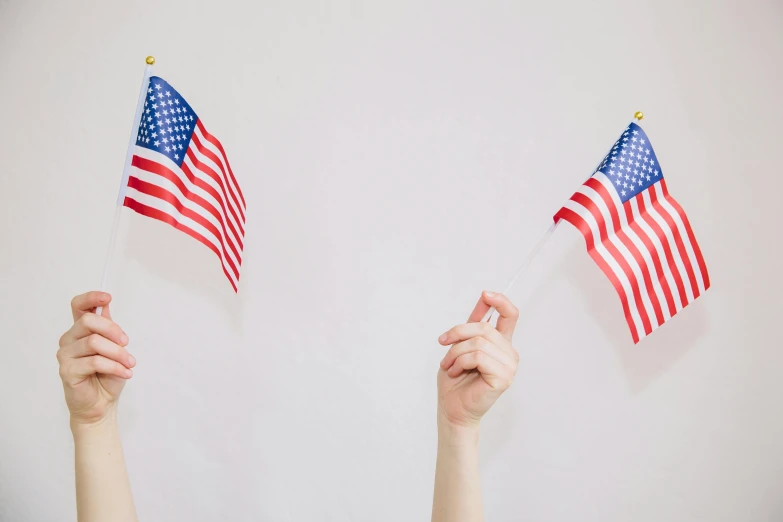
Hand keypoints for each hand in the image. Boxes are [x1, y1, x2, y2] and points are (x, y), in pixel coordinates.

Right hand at [57, 292, 134, 425]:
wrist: (102, 403)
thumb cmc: (107, 375)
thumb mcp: (114, 348)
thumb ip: (108, 329)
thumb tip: (105, 306)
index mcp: (80, 331)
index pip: (78, 306)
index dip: (91, 298)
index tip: (108, 297)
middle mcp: (69, 340)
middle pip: (88, 321)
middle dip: (113, 330)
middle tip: (127, 343)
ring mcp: (65, 355)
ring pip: (94, 342)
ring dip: (118, 353)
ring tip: (130, 364)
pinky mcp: (67, 370)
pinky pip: (94, 361)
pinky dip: (115, 366)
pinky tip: (125, 373)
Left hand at [436, 291, 518, 428]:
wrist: (451, 407)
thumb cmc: (455, 379)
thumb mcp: (461, 344)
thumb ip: (473, 323)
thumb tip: (484, 297)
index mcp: (501, 343)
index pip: (510, 315)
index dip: (501, 301)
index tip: (485, 294)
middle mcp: (509, 353)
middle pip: (484, 327)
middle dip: (458, 333)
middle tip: (443, 344)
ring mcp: (509, 366)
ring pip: (479, 342)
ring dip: (455, 352)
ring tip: (448, 364)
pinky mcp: (503, 377)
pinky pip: (478, 357)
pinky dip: (460, 361)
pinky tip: (455, 371)